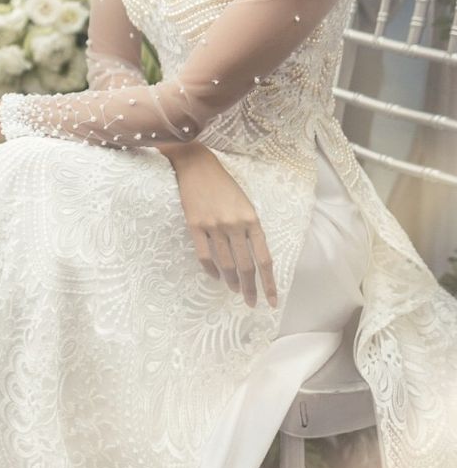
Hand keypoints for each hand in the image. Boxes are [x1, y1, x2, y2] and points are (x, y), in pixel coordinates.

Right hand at [168, 144, 277, 308]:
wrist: (196, 165)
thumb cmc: (223, 184)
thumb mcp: (244, 203)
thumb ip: (250, 228)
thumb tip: (252, 256)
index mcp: (252, 219)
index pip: (264, 259)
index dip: (269, 283)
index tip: (271, 301)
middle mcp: (235, 225)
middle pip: (245, 266)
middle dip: (250, 288)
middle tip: (252, 302)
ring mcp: (214, 226)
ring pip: (226, 265)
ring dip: (232, 282)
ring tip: (235, 290)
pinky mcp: (195, 226)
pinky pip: (205, 256)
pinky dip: (212, 270)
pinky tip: (216, 277)